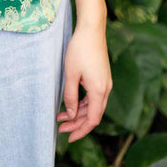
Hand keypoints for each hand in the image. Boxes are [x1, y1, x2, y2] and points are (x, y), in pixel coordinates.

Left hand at [57, 24, 111, 141]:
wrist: (92, 28)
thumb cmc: (80, 49)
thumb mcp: (71, 74)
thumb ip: (70, 96)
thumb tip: (71, 114)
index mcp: (99, 90)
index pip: (92, 119)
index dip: (81, 130)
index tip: (68, 137)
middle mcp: (105, 88)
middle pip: (93, 114)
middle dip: (77, 123)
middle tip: (60, 127)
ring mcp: (105, 82)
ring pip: (93, 105)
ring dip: (78, 112)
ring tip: (61, 115)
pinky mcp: (102, 76)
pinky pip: (94, 96)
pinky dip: (82, 102)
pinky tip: (71, 102)